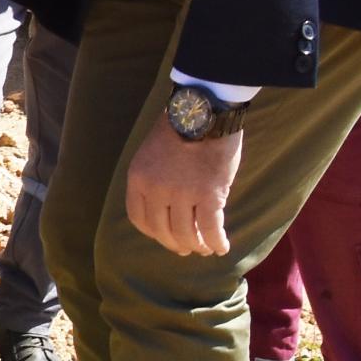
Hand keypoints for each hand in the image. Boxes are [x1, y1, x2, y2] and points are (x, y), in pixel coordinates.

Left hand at [126, 123, 241, 256]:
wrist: (204, 111)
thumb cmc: (181, 128)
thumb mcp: (151, 152)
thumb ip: (153, 178)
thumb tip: (165, 206)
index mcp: (138, 178)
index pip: (140, 218)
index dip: (153, 233)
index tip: (164, 237)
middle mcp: (156, 190)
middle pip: (162, 230)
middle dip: (175, 243)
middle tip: (185, 249)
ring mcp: (182, 194)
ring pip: (186, 233)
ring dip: (196, 245)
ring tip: (204, 248)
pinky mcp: (209, 195)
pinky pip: (211, 228)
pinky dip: (216, 241)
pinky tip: (221, 247)